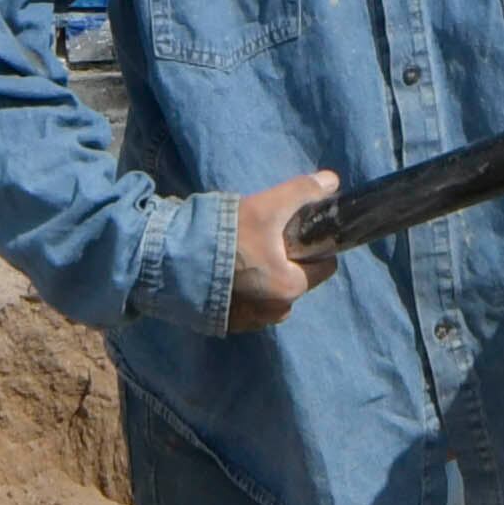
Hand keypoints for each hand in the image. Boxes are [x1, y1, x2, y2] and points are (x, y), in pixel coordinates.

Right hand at [226, 170, 340, 330]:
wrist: (171, 262)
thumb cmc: (225, 236)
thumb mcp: (266, 206)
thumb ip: (301, 192)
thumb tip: (332, 181)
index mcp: (291, 287)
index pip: (324, 266)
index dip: (313, 245)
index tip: (294, 232)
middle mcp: (276, 311)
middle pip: (296, 279)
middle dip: (286, 261)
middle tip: (263, 239)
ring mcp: (252, 321)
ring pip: (273, 293)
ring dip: (265, 277)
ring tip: (242, 255)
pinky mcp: (229, 323)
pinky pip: (250, 304)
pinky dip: (245, 291)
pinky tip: (228, 272)